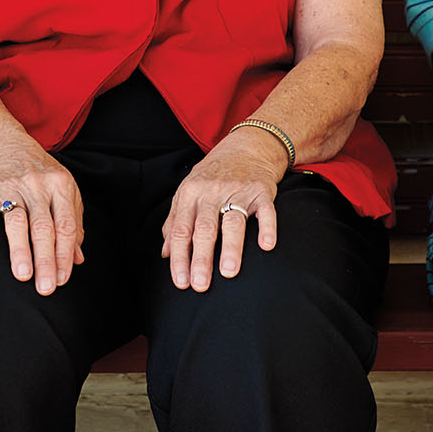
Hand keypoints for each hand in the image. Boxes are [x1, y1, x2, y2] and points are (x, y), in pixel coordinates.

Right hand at [0, 141, 84, 294]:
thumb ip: (73, 223)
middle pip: (44, 226)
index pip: (66, 226)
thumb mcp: (64, 192)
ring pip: (16, 220)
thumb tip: (77, 259)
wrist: (8, 145)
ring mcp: (11, 185)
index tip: (62, 280)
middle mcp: (37, 185)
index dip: (65, 255)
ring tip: (22, 275)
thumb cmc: (42, 174)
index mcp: (61, 186)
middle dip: (46, 260)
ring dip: (20, 249)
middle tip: (45, 288)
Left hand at [162, 133, 285, 290]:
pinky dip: (267, 228)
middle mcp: (212, 192)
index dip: (180, 257)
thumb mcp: (188, 191)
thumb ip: (175, 222)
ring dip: (231, 248)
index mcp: (190, 194)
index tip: (181, 281)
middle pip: (205, 228)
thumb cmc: (213, 174)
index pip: (182, 230)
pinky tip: (266, 246)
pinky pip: (266, 211)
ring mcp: (238, 191)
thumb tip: (166, 253)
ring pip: (233, 222)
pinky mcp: (262, 191)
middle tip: (200, 285)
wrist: (247, 146)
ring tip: (229, 272)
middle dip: (201, 258)